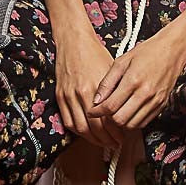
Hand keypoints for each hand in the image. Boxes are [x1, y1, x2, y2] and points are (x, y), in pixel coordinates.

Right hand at [53, 28, 125, 150]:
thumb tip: (125, 112)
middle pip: (94, 128)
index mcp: (96, 88)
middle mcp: (81, 94)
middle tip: (115, 143)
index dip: (116, 132)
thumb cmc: (95, 54)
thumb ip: (115, 93)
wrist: (74, 41)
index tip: (123, 136)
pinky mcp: (60, 96)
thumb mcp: (112, 71)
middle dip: (106, 139)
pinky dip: (78, 132)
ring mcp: (68, 96)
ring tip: (103, 142)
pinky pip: (68, 121)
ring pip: (80, 128)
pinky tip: (87, 133)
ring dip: (92, 139)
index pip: (107, 120)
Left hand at [87, 29, 185, 130]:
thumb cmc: (146, 52)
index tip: (91, 111)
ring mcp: (155, 101)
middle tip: (104, 111)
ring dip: (120, 121)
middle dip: (108, 118)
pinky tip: (128, 111)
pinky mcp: (161, 106)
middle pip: (120, 120)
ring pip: (132, 125)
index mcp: (133, 81)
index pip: (110, 106)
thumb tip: (96, 100)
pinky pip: (143, 123)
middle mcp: (145, 94)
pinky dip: (133, 121)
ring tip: (116, 111)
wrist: (172, 50)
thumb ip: (107, 82)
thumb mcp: (121, 61)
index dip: (97, 112)